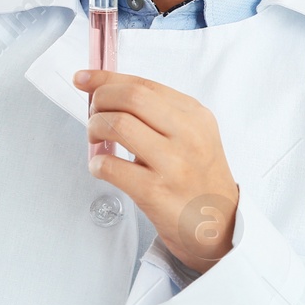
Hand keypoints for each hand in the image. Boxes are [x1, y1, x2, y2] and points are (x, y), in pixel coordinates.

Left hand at [74, 68, 241, 272]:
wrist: (220, 225)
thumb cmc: (198, 178)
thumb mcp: (190, 135)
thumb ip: (155, 113)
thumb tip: (105, 90)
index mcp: (194, 115)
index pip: (144, 84)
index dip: (107, 79)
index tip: (84, 79)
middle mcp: (188, 135)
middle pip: (131, 97)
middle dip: (100, 100)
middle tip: (93, 114)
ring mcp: (174, 164)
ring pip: (118, 125)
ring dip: (95, 129)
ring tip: (97, 141)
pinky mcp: (156, 192)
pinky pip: (112, 166)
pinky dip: (97, 163)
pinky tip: (102, 167)